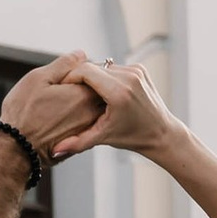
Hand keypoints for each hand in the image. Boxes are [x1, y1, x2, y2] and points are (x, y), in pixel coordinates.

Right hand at [0, 51, 106, 161]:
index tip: (62, 76)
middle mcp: (93, 112)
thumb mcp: (38, 78)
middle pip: (96, 90)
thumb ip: (64, 64)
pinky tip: (56, 119)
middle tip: (58, 90)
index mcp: (85, 94)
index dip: (79, 70)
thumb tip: (81, 55)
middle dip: (83, 85)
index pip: (95, 72)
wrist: (16, 150)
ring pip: (91, 107)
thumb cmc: (23, 114)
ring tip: (55, 105)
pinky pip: (85, 122)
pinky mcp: (80, 141)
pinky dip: (75, 117)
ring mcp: (88, 129)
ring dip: (79, 101)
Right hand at [48, 56, 179, 160]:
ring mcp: (136, 71)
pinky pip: (114, 67)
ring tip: (86, 94)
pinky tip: (102, 92)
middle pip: (92, 66)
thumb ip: (77, 142)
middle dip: (79, 78)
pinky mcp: (140, 68)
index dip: (70, 78)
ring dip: (93, 77)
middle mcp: (129, 77)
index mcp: (119, 92)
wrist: (161, 133)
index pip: (85, 71)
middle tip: (70, 93)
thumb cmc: (133, 137)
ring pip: (103, 66)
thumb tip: (55, 151)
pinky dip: (106, 76)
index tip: (63, 89)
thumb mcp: (102, 138)